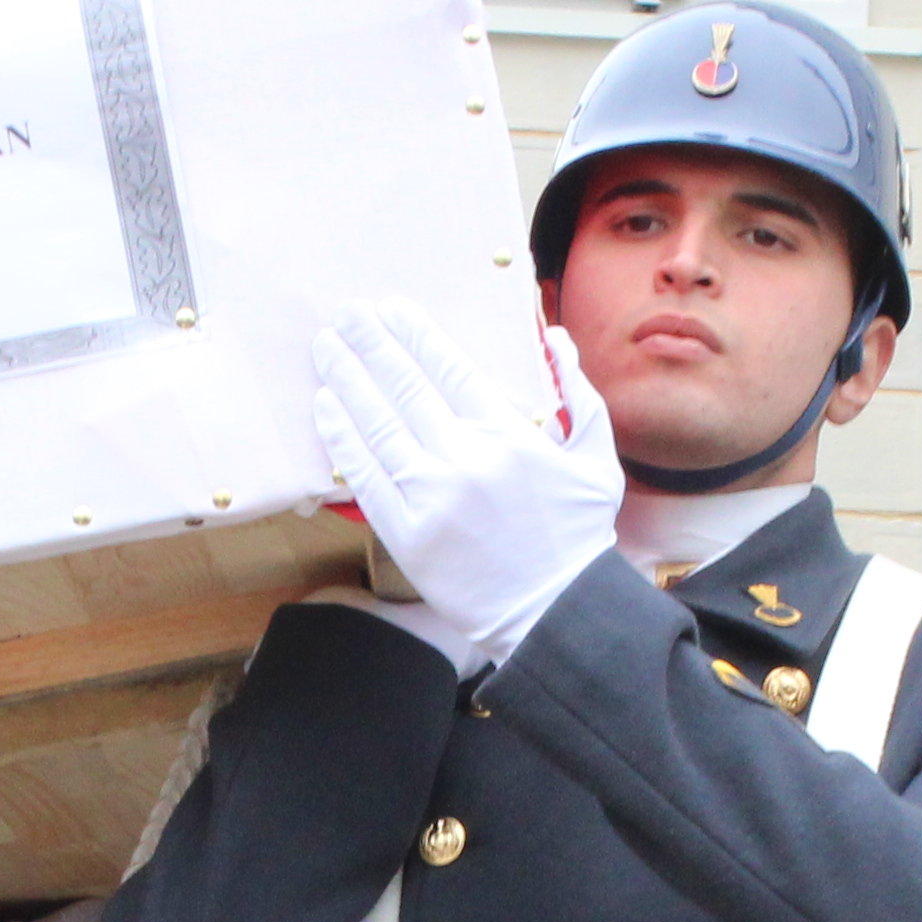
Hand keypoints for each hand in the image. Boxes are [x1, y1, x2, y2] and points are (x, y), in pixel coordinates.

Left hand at [311, 302, 617, 669]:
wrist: (556, 612)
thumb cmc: (578, 536)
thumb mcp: (595, 460)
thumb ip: (576, 395)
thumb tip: (553, 339)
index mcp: (510, 435)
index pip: (451, 368)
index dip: (416, 334)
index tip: (392, 309)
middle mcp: (465, 457)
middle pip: (406, 386)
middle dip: (372, 344)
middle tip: (347, 314)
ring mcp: (431, 496)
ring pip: (378, 423)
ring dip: (347, 379)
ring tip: (327, 349)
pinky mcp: (406, 533)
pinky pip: (364, 475)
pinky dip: (342, 437)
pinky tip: (326, 407)